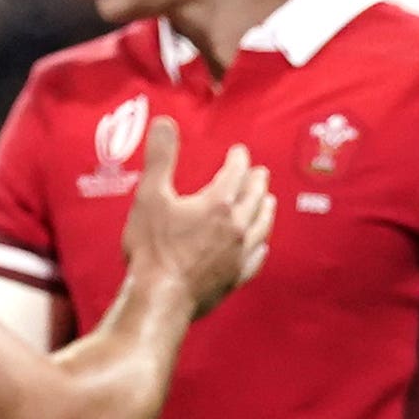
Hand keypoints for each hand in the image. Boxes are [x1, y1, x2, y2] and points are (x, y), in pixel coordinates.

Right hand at [123, 111, 274, 315]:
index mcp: (218, 203)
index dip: (239, 160)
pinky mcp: (235, 277)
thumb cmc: (152, 248)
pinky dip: (261, 246)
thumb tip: (165, 122)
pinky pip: (256, 257)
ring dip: (266, 209)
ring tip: (268, 201)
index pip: (236, 174)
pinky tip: (261, 245)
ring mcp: (238, 253)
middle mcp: (236, 226)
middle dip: (257, 182)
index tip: (239, 152)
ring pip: (261, 225)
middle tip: (259, 173)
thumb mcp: (150, 196)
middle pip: (255, 198)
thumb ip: (160, 158)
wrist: (160, 296)